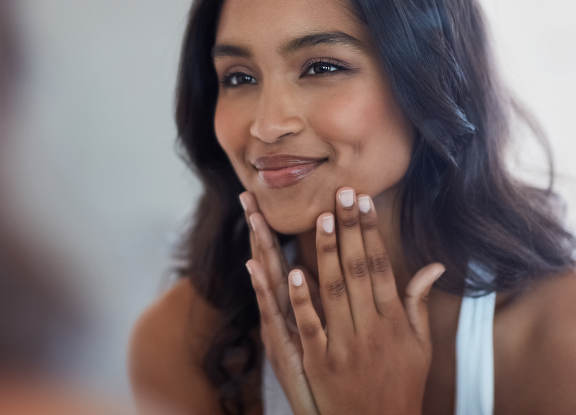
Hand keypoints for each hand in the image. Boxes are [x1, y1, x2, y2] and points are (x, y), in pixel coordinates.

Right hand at [241, 192, 319, 414]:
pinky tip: (266, 268)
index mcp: (292, 309)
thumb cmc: (328, 379)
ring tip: (253, 219)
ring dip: (262, 249)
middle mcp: (281, 315)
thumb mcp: (323, 337)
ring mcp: (280, 330)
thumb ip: (320, 302)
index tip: (259, 200)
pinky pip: (278, 315)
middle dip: (259, 229)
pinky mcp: (285, 349)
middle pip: (268, 264)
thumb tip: (310, 272)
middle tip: (247, 195)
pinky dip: (273, 292)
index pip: (280, 260)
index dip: (270, 231)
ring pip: (269, 282)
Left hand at [247, 188, 444, 414]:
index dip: (371, 232)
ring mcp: (346, 346)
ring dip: (328, 254)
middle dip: (350, 229)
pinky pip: (310, 327)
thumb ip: (418, 303)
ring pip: (335, 292)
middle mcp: (373, 329)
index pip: (381, 266)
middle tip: (342, 193)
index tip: (363, 202)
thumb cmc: (402, 384)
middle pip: (359, 270)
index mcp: (395, 320)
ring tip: (323, 219)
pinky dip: (302, 299)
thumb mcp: (420, 346)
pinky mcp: (321, 364)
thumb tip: (434, 267)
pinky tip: (294, 271)